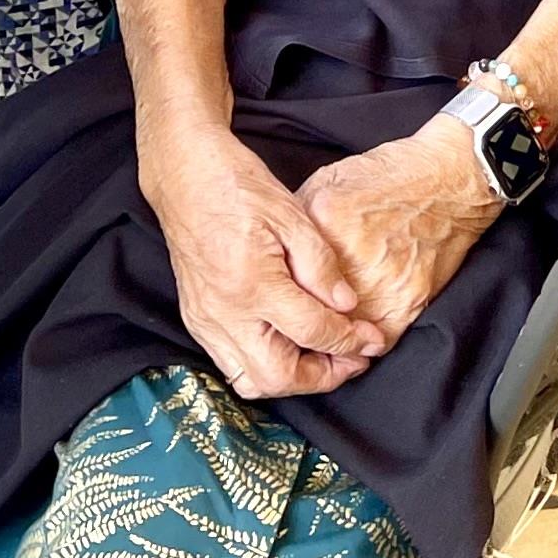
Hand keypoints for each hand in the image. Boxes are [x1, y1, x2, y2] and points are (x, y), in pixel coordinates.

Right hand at [142, 127, 390, 399]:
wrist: (185, 176)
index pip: (312, 332)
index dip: (350, 341)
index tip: (372, 339)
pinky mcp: (196, 319)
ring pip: (252, 381)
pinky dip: (263, 366)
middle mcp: (225, 312)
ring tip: (321, 355)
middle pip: (279, 376)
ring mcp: (206, 320)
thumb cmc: (238, 187)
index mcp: (253, 283)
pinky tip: (285, 343)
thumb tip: (346, 306)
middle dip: (322, 375)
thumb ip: (322, 266)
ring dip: (292, 378)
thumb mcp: (292, 215)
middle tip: (351, 357)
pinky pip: (231, 364)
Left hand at [296, 120, 501, 352]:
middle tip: (293, 326)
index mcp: (321, 223)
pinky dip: (365, 343)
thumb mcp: (329, 182)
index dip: (277, 290)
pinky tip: (358, 334)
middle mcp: (348, 258)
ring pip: (339, 332)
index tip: (274, 300)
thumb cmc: (390, 178)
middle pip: (308, 306)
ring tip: (326, 333)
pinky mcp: (408, 302)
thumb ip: (300, 222)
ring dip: (331, 337)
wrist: (448, 181)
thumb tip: (279, 256)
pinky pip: (376, 342)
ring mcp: (380, 284)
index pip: (284, 273)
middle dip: (299, 317)